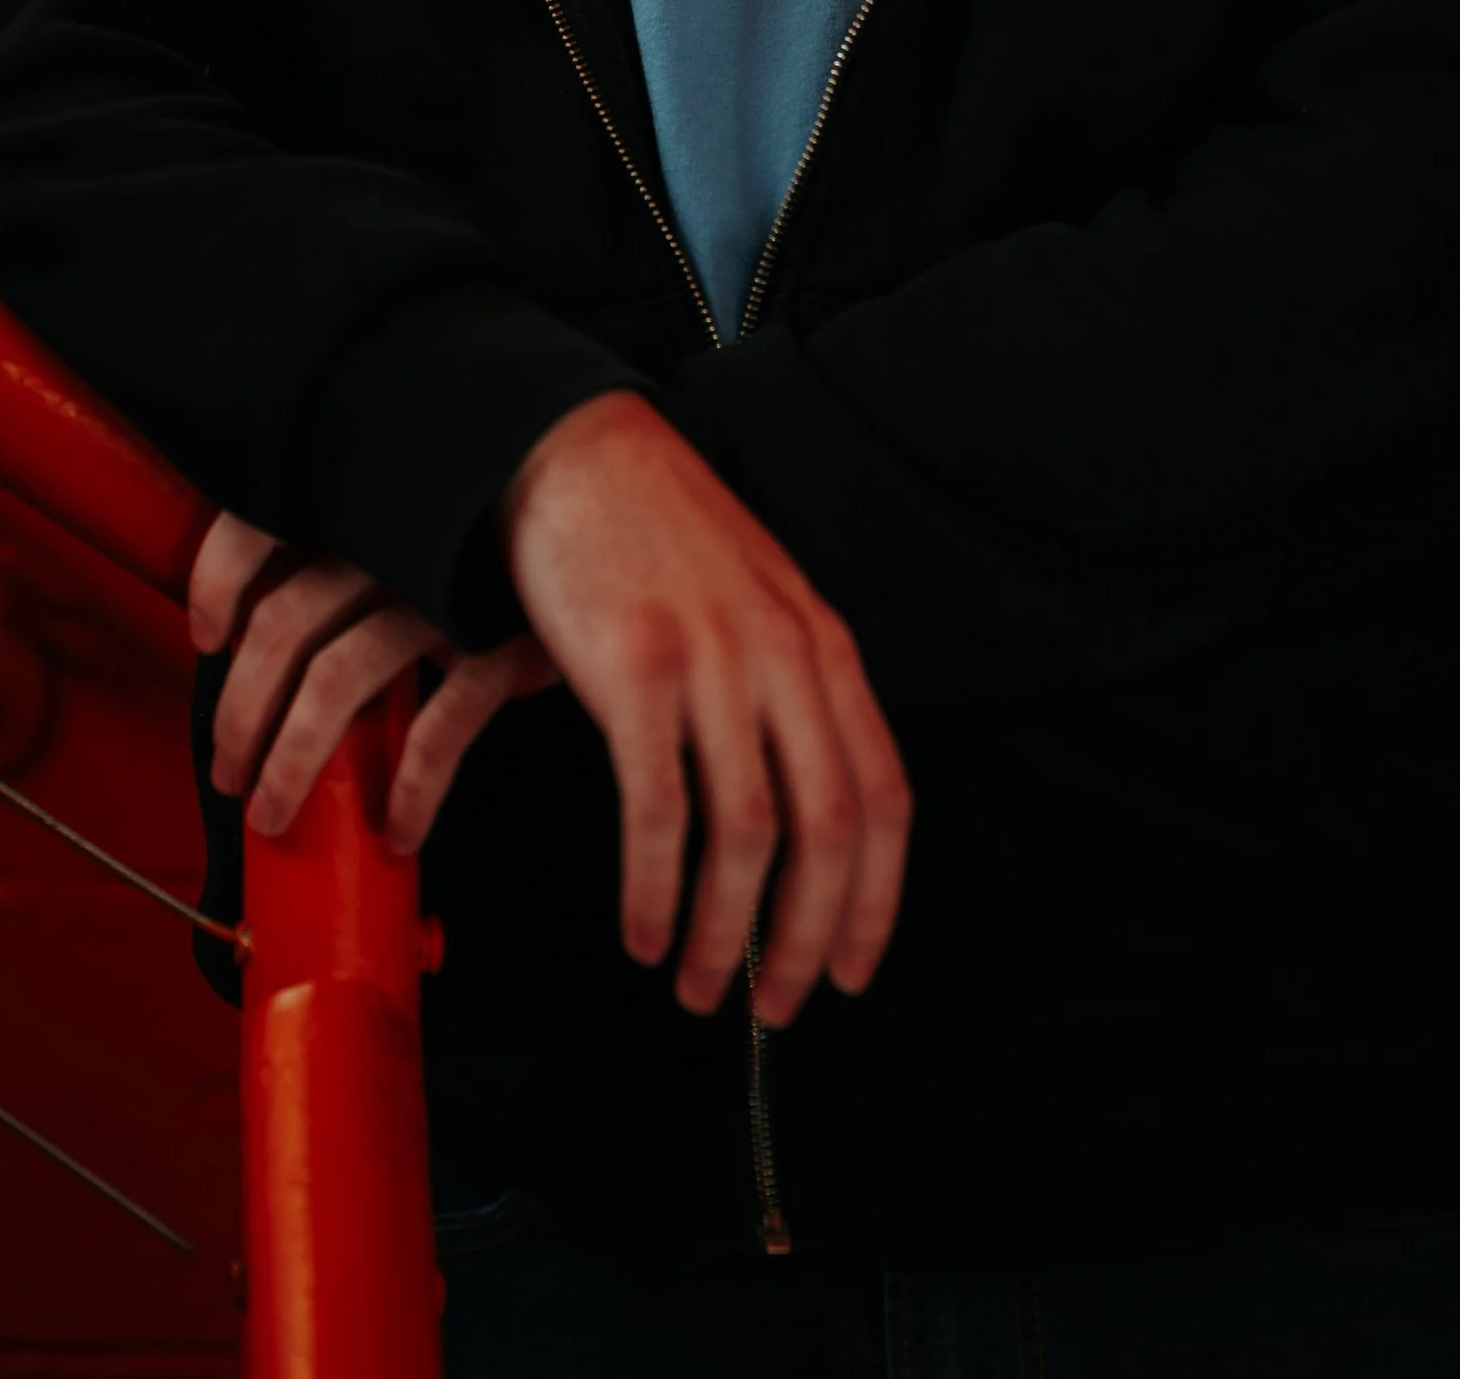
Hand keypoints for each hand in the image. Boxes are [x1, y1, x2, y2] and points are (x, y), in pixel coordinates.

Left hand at [189, 509, 559, 859]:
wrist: (627, 545)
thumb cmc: (513, 551)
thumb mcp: (429, 535)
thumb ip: (364, 562)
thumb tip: (274, 626)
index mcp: (365, 504)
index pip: (257, 524)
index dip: (216, 582)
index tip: (205, 638)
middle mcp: (394, 539)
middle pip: (280, 628)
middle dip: (238, 716)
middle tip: (229, 773)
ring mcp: (446, 590)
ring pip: (336, 681)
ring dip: (293, 764)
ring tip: (276, 813)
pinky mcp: (505, 641)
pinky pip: (439, 727)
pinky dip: (412, 788)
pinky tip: (400, 829)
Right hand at [500, 390, 912, 1027]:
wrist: (575, 452)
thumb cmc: (663, 538)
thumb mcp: (762, 601)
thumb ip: (793, 690)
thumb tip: (808, 816)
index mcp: (825, 645)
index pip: (884, 794)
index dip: (877, 899)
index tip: (854, 970)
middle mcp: (784, 654)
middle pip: (829, 827)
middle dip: (807, 938)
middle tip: (776, 1007)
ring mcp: (711, 659)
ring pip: (748, 833)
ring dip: (725, 933)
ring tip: (698, 986)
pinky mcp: (633, 668)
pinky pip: (658, 809)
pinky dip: (654, 890)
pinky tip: (642, 933)